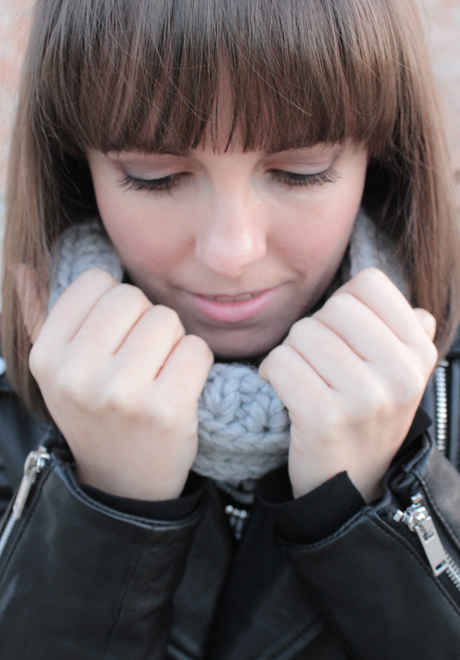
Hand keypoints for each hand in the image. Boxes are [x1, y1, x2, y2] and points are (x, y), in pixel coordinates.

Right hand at [16, 267, 213, 500]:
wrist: (123, 482)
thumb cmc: (95, 414)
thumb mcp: (57, 370)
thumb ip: (39, 317)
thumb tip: (21, 267)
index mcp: (47, 356)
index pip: (96, 281)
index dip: (114, 305)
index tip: (114, 338)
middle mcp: (77, 374)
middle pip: (133, 298)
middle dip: (144, 322)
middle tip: (140, 359)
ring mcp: (121, 394)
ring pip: (167, 319)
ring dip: (171, 343)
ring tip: (157, 374)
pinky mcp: (166, 410)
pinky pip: (196, 349)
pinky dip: (195, 363)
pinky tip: (178, 386)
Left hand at [259, 268, 437, 501]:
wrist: (350, 485)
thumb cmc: (366, 419)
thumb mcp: (400, 378)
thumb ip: (409, 338)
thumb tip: (418, 312)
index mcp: (419, 351)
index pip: (367, 284)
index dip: (343, 306)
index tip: (344, 338)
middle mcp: (399, 373)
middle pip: (331, 308)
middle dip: (315, 331)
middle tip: (319, 366)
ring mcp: (364, 397)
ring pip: (301, 334)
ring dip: (291, 354)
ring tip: (304, 381)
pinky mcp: (324, 417)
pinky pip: (280, 363)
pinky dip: (271, 373)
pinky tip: (284, 391)